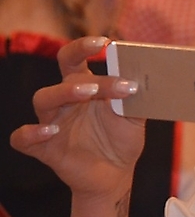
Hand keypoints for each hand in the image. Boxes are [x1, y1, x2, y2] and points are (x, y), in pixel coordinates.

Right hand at [9, 37, 144, 197]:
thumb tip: (148, 78)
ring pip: (43, 99)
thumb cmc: (123, 140)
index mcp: (85, 87)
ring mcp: (53, 123)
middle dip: (74, 69)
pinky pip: (23, 138)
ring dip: (64, 93)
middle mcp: (66, 101)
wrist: (116, 175)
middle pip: (61, 75)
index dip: (84, 46)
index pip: (75, 58)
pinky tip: (50, 130)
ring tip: (88, 93)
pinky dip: (31, 132)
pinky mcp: (45, 148)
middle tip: (98, 77)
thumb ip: (139, 97)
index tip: (104, 41)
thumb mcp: (136, 117)